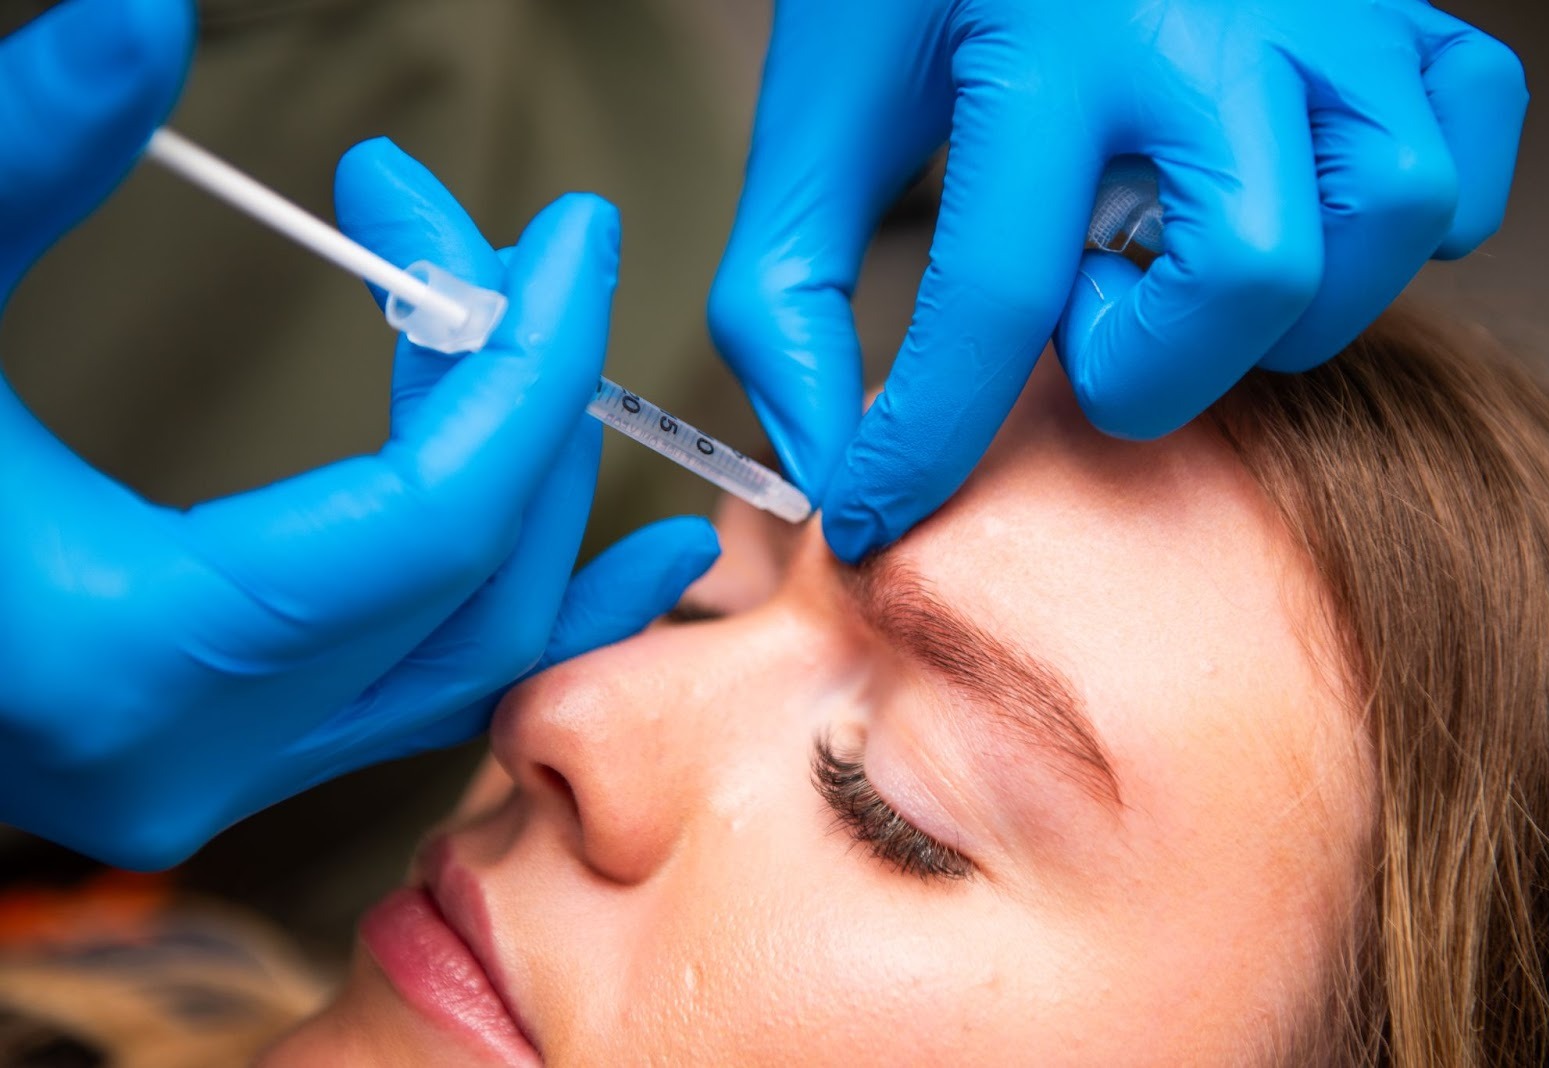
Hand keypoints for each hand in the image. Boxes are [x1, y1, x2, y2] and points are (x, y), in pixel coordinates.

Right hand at [0, 2, 717, 868]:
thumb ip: (23, 154)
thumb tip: (139, 8)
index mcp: (130, 657)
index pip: (439, 519)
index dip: (531, 365)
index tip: (577, 239)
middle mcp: (196, 757)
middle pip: (476, 579)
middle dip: (514, 392)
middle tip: (492, 242)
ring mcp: (213, 779)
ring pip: (466, 649)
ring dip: (528, 488)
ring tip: (558, 348)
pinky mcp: (214, 757)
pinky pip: (421, 687)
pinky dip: (503, 590)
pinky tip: (591, 539)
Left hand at [710, 0, 1526, 561]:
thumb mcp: (821, 117)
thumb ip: (790, 295)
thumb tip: (825, 458)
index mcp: (1042, 43)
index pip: (996, 300)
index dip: (925, 446)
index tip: (877, 513)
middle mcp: (1202, 16)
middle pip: (1252, 271)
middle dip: (1153, 366)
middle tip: (1081, 325)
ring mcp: (1317, 3)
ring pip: (1388, 210)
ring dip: (1286, 299)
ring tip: (1180, 263)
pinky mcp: (1388, 1)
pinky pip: (1465, 134)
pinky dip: (1405, 211)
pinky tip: (1299, 212)